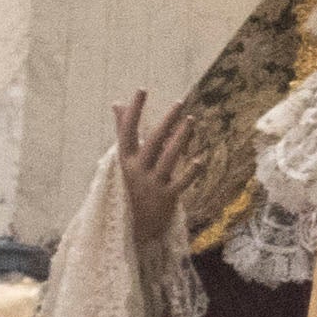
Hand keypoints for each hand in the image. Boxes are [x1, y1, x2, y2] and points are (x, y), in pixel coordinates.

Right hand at [105, 94, 184, 290]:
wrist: (133, 227)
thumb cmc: (131, 186)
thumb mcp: (125, 160)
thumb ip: (124, 131)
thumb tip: (117, 104)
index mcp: (125, 161)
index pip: (127, 131)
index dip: (134, 111)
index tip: (141, 89)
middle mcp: (137, 170)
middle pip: (152, 141)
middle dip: (166, 121)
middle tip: (180, 102)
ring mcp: (152, 184)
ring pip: (168, 158)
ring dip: (180, 139)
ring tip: (191, 120)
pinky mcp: (166, 198)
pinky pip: (180, 183)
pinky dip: (190, 172)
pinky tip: (199, 159)